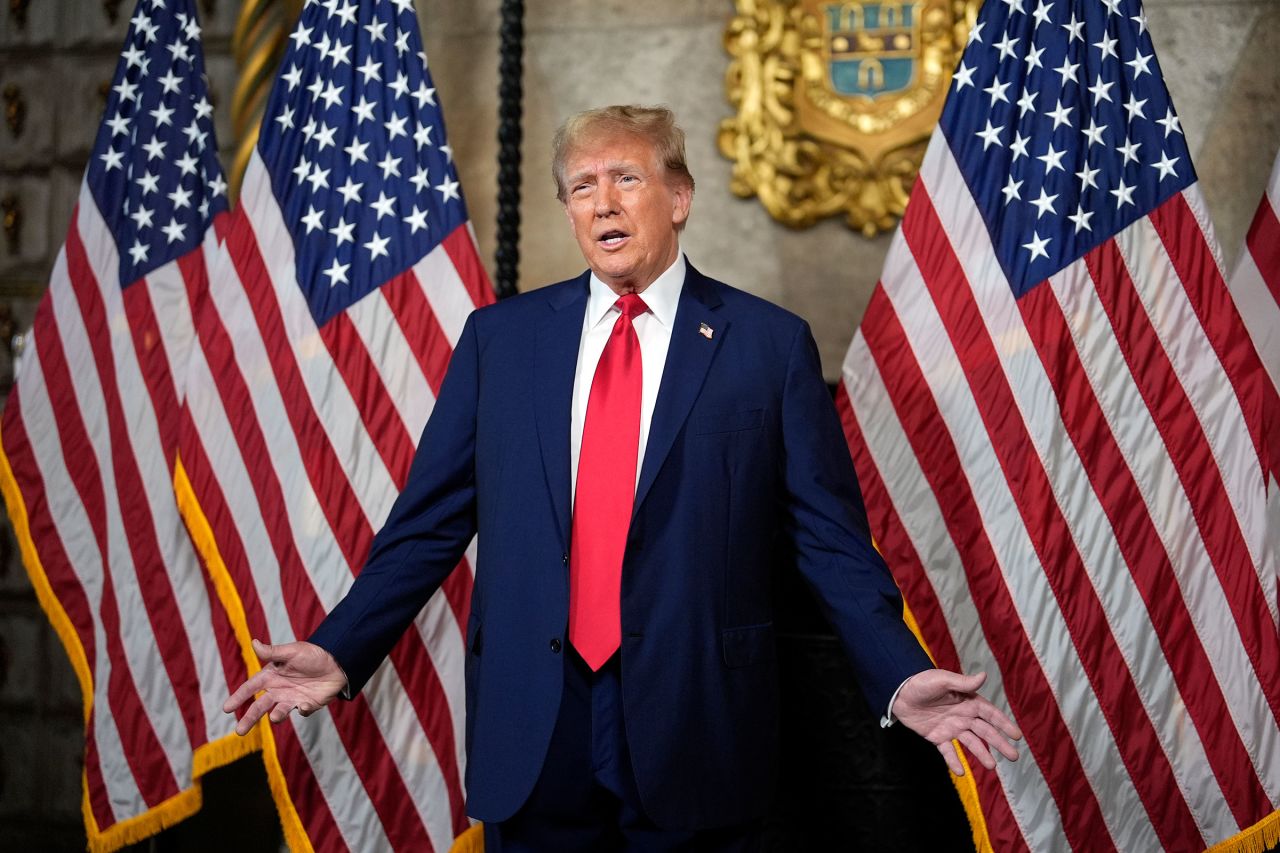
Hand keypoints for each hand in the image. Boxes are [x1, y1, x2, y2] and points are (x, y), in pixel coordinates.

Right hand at [223, 639, 347, 735]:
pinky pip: (302, 711)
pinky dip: (302, 710)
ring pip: (278, 713)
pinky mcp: (306, 705)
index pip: (251, 688)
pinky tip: (304, 705)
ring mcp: (292, 699)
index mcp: (271, 676)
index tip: (226, 708)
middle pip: (260, 706)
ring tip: (275, 717)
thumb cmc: (313, 654)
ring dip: (276, 716)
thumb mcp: (292, 651)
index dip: (238, 697)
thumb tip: (253, 643)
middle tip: (239, 731)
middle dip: (249, 718)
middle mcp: (278, 690)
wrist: (338, 661)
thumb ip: (272, 651)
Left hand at [892, 669, 1021, 775]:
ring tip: (992, 766)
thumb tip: (984, 676)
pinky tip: (961, 772)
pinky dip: (954, 761)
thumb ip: (963, 682)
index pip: (990, 714)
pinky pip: (948, 751)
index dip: (1004, 724)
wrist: (898, 692)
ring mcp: (951, 727)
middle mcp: (963, 716)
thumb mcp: (942, 680)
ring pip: (971, 743)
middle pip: (985, 731)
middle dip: (999, 743)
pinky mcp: (937, 737)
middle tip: (1013, 756)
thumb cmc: (921, 682)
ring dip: (981, 754)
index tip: (1017, 736)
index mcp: (968, 701)